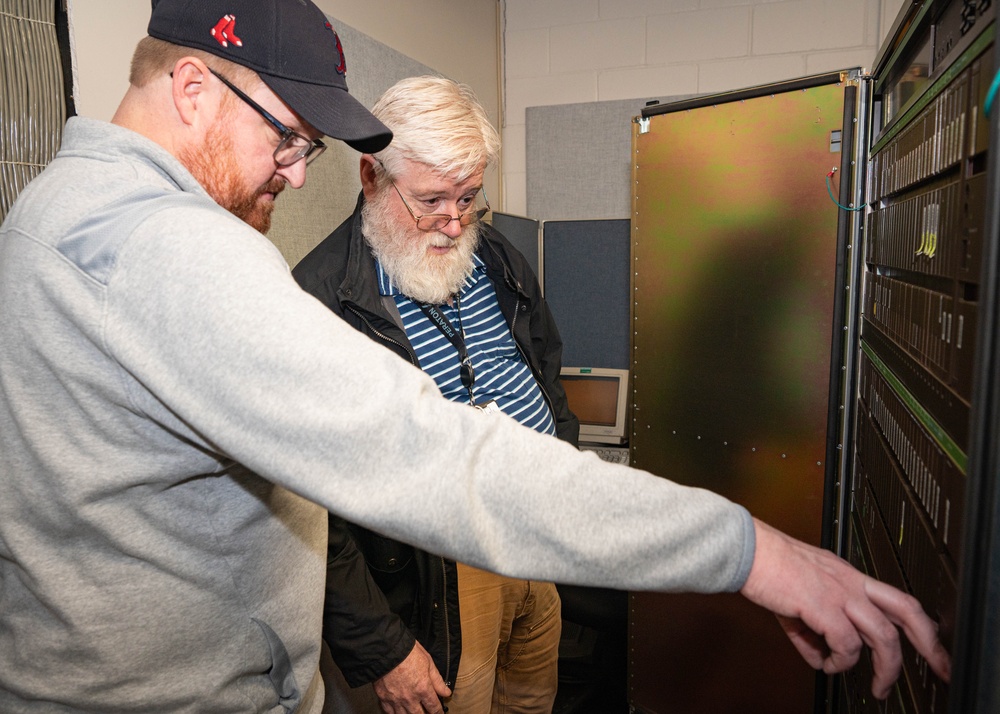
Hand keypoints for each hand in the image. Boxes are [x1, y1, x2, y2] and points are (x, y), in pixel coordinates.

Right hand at [372, 641, 451, 713]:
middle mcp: (410, 698)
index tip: (439, 713)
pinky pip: (389, 712)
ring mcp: (395, 699)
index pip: (434, 707)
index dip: (438, 712)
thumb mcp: (428, 662)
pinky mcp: (383, 697)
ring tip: (414, 712)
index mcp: (423, 688)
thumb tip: (446, 692)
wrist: (386, 649)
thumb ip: (437, 680)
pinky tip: (398, 712)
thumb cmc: (408, 651)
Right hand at [739, 518, 950, 698]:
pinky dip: (840, 662)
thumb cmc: (765, 564)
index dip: (917, 624)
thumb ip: (813, 628)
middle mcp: (850, 581)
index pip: (895, 598)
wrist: (746, 550)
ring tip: (878, 686)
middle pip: (907, 611)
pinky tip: (826, 663)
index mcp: (847, 575)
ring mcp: (839, 593)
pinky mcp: (822, 606)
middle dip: (929, 643)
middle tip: (938, 666)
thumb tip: (819, 655)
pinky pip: (845, 645)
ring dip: (885, 667)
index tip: (928, 645)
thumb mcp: (797, 596)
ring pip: (883, 635)